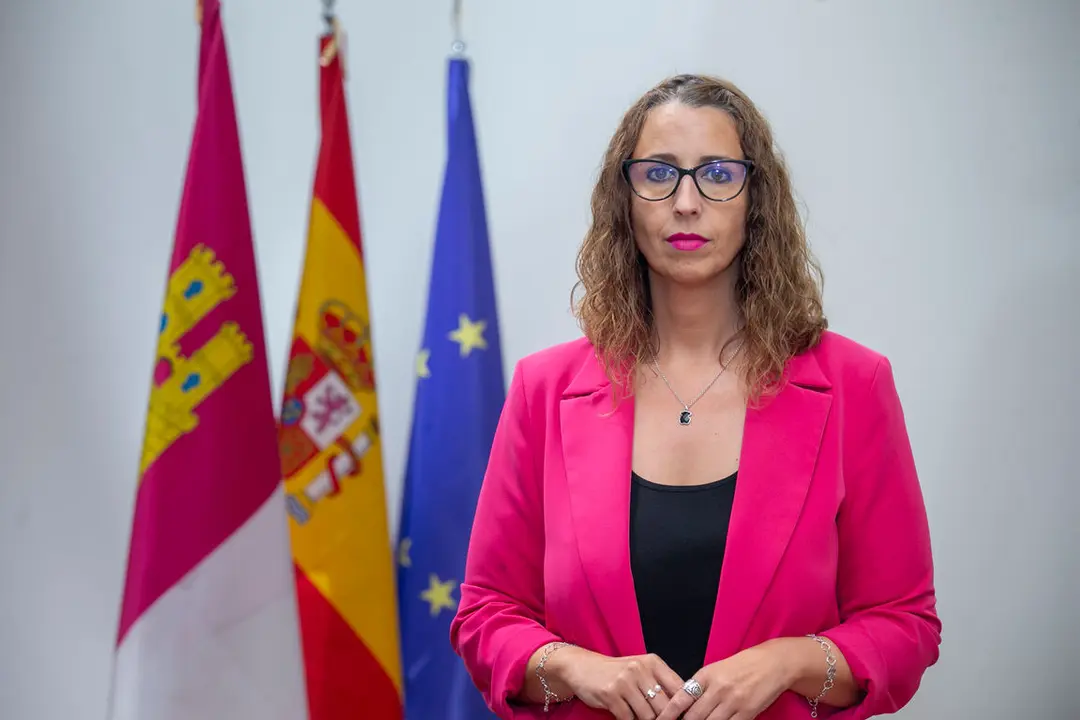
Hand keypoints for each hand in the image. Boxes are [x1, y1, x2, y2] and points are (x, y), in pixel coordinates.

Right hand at [550, 648, 684, 719]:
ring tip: (640, 717)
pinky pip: (628, 718)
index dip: (683, 707)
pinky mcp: (611, 694)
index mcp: (653, 662)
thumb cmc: (617, 672)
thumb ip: (661, 684)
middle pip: (665, 706)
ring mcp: (625, 681)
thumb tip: (683, 708)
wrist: (583, 667)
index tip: (683, 718)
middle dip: (664, 719)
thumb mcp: (641, 671)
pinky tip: (625, 716)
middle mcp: (640, 669)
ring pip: (647, 715)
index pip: (679, 688)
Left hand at [657, 641, 791, 719]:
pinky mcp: (747, 713)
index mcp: (706, 675)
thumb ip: (700, 686)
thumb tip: (682, 704)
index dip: (668, 713)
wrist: (772, 663)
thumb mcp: (716, 669)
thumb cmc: (742, 665)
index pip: (681, 698)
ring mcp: (733, 702)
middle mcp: (717, 689)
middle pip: (694, 716)